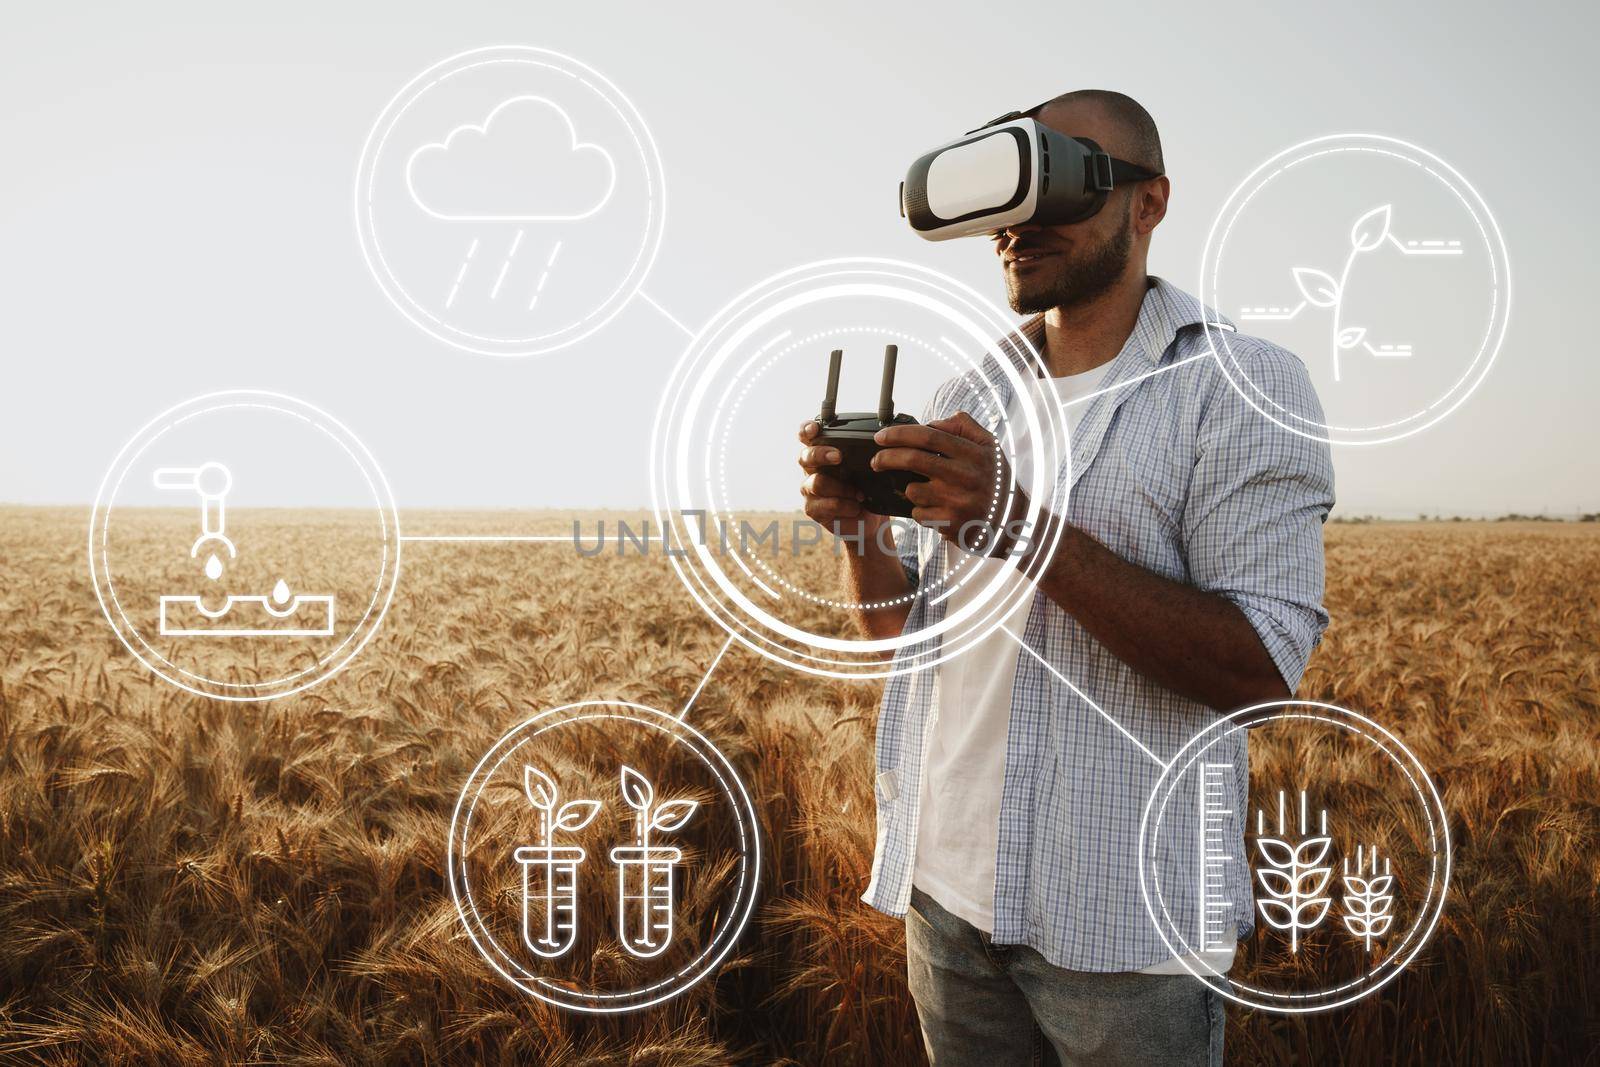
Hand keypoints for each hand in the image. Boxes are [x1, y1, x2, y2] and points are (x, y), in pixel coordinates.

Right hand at [797, 421, 888, 538]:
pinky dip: (844, 505)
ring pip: (817, 482)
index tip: (815, 429)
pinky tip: (855, 507)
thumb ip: (863, 456)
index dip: (806, 430)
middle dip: (821, 454)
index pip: (807, 437)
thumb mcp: (867, 469)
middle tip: (838, 457)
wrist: (868, 519)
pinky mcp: (812, 508)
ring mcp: (809, 489)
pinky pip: (825, 504)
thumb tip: (876, 443)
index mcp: (822, 453)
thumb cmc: (865, 489)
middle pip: (805, 456)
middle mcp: (812, 469)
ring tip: (859, 494)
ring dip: (842, 488)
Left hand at [872, 411, 1022, 551]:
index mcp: (973, 453)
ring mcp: (957, 502)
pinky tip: (936, 509)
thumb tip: (932, 423)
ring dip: (910, 489)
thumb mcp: (989, 446)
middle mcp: (965, 476)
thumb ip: (963, 427)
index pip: (928, 436)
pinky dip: (921, 511)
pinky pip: (919, 514)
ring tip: (927, 491)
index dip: (899, 434)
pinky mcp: (951, 524)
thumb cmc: (995, 480)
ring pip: (912, 490)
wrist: (1012, 521)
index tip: (881, 436)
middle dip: (886, 457)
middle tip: (876, 459)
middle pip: (912, 460)